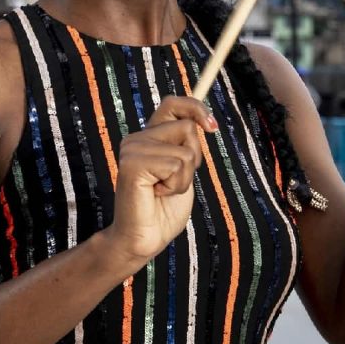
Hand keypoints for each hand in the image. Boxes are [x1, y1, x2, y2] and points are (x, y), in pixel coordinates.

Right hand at [105, 96, 216, 266]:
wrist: (144, 239)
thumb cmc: (164, 210)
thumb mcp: (183, 171)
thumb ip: (186, 146)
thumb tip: (205, 123)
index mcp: (148, 137)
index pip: (172, 104)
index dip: (195, 108)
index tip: (212, 127)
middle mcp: (136, 138)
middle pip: (187, 128)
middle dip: (194, 159)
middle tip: (173, 182)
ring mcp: (132, 149)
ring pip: (185, 151)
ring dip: (184, 178)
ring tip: (164, 191)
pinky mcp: (132, 164)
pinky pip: (176, 165)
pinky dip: (175, 185)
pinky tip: (157, 194)